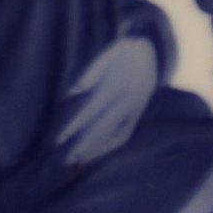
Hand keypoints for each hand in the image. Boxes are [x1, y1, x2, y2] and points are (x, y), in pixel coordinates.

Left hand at [57, 36, 157, 169]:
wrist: (152, 51)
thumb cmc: (122, 53)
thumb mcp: (106, 56)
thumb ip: (90, 74)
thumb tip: (72, 92)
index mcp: (119, 86)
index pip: (93, 112)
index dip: (76, 127)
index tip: (61, 139)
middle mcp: (129, 102)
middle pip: (104, 129)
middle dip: (86, 146)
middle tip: (68, 160)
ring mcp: (135, 111)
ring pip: (116, 137)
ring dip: (97, 150)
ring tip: (78, 161)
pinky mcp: (137, 115)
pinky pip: (124, 135)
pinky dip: (109, 146)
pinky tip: (94, 154)